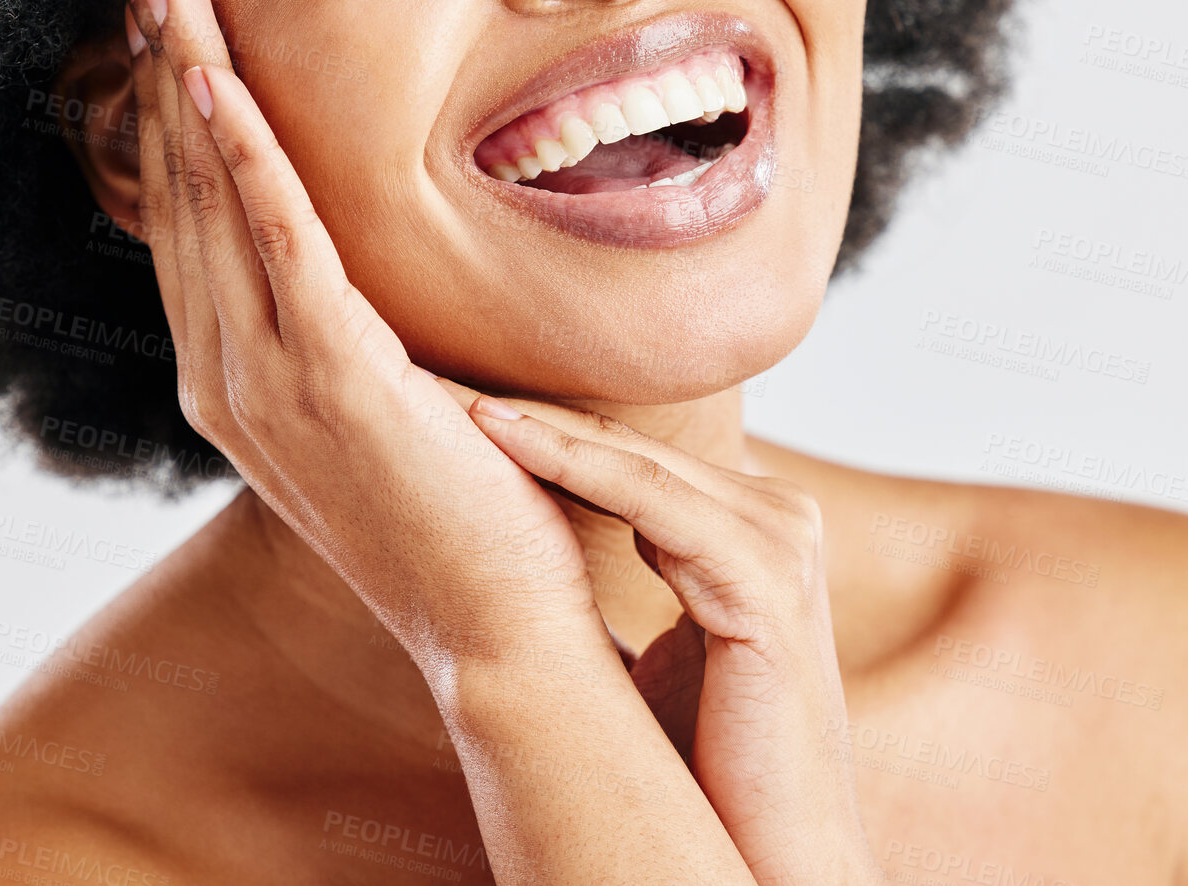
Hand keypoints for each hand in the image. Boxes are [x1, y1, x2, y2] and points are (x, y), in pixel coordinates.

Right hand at [107, 0, 609, 674]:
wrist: (501, 628)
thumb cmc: (461, 509)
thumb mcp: (384, 403)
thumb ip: (349, 332)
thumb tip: (361, 266)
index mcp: (239, 375)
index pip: (194, 216)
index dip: (174, 110)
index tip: (169, 17)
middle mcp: (226, 374)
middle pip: (181, 188)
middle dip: (160, 65)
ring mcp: (266, 381)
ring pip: (212, 197)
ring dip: (184, 77)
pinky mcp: (331, 379)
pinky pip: (275, 242)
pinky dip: (239, 156)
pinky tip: (215, 78)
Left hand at [464, 401, 887, 885]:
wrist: (775, 863)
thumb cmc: (712, 760)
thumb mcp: (669, 638)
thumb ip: (647, 562)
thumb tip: (553, 527)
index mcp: (751, 522)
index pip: (628, 453)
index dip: (538, 428)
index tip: (450, 408)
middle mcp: (777, 515)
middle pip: (626, 443)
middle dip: (526, 414)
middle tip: (432, 378)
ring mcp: (782, 542)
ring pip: (632, 460)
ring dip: (533, 427)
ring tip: (447, 400)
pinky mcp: (768, 583)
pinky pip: (650, 499)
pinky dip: (569, 463)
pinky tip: (497, 439)